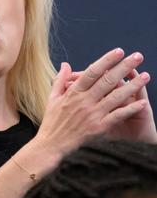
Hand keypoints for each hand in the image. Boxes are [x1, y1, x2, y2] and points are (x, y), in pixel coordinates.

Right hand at [36, 49, 153, 154]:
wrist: (51, 145)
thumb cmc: (52, 122)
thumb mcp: (52, 98)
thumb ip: (60, 80)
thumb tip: (65, 64)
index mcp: (73, 93)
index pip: (92, 72)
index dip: (106, 60)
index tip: (118, 52)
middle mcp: (84, 101)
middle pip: (107, 80)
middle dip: (124, 67)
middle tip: (137, 56)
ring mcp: (92, 114)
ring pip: (116, 96)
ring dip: (133, 86)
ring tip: (146, 76)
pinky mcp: (99, 127)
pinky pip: (118, 115)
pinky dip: (130, 109)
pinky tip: (142, 102)